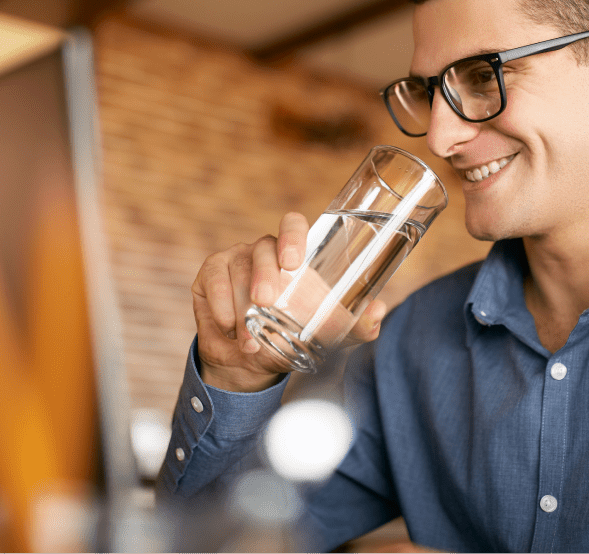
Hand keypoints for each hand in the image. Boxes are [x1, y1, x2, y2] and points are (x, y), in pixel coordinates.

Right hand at [191, 211, 387, 392]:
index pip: (293, 225)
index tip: (293, 261)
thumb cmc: (291, 337)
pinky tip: (229, 328)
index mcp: (294, 255)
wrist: (249, 362)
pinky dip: (220, 307)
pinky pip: (213, 281)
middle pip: (263, 248)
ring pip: (236, 269)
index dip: (292, 235)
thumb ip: (356, 327)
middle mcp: (264, 251)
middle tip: (265, 301)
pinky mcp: (210, 274)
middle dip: (264, 274)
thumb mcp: (327, 336)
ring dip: (241, 306)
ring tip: (249, 339)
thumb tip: (378, 313)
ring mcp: (234, 259)